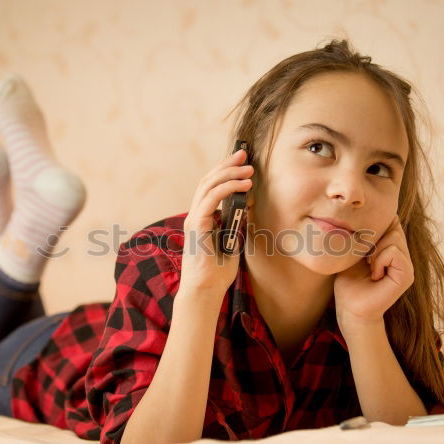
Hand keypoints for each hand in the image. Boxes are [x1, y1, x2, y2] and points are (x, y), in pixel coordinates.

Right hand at [180, 148, 252, 295]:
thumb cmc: (217, 270)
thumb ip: (234, 223)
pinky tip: (244, 186)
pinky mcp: (197, 225)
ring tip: (249, 169)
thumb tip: (247, 206)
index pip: (210, 186)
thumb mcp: (231, 240)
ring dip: (230, 174)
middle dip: (227, 164)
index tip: (242, 160)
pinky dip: (228, 188)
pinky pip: (211, 199)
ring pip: (209, 185)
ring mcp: (194, 218)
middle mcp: (195, 214)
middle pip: (208, 180)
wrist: (205, 289)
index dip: (225, 170)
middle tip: (244, 154)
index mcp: (202, 217)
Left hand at [333, 214, 413, 328]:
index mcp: (394, 248)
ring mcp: (408, 266)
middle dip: (373, 239)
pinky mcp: (407, 275)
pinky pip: (394, 252)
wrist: (349, 307)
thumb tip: (373, 210)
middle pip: (392, 226)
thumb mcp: (356, 249)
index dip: (374, 227)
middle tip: (365, 260)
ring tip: (369, 267)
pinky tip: (374, 274)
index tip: (363, 249)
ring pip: (393, 237)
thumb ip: (367, 233)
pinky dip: (379, 260)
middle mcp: (403, 255)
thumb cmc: (349, 280)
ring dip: (374, 251)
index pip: (391, 221)